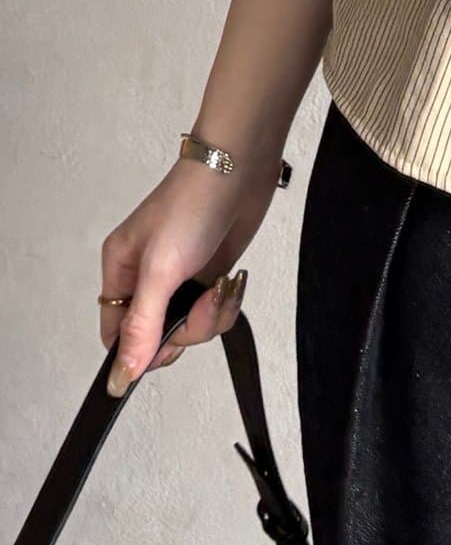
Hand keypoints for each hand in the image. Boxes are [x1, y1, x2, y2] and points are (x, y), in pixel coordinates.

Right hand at [99, 148, 282, 395]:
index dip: (138, 350)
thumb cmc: (192, 204)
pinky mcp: (210, 274)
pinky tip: (232, 281)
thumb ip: (142, 326)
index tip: (165, 348)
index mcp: (120, 270)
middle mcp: (147, 276)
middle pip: (157, 336)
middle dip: (185, 329)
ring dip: (211, 315)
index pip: (116, 333)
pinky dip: (227, 303)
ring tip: (220, 287)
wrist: (241, 169)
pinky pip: (214, 311)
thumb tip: (121, 375)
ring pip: (190, 326)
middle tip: (200, 303)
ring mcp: (182, 276)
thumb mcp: (160, 271)